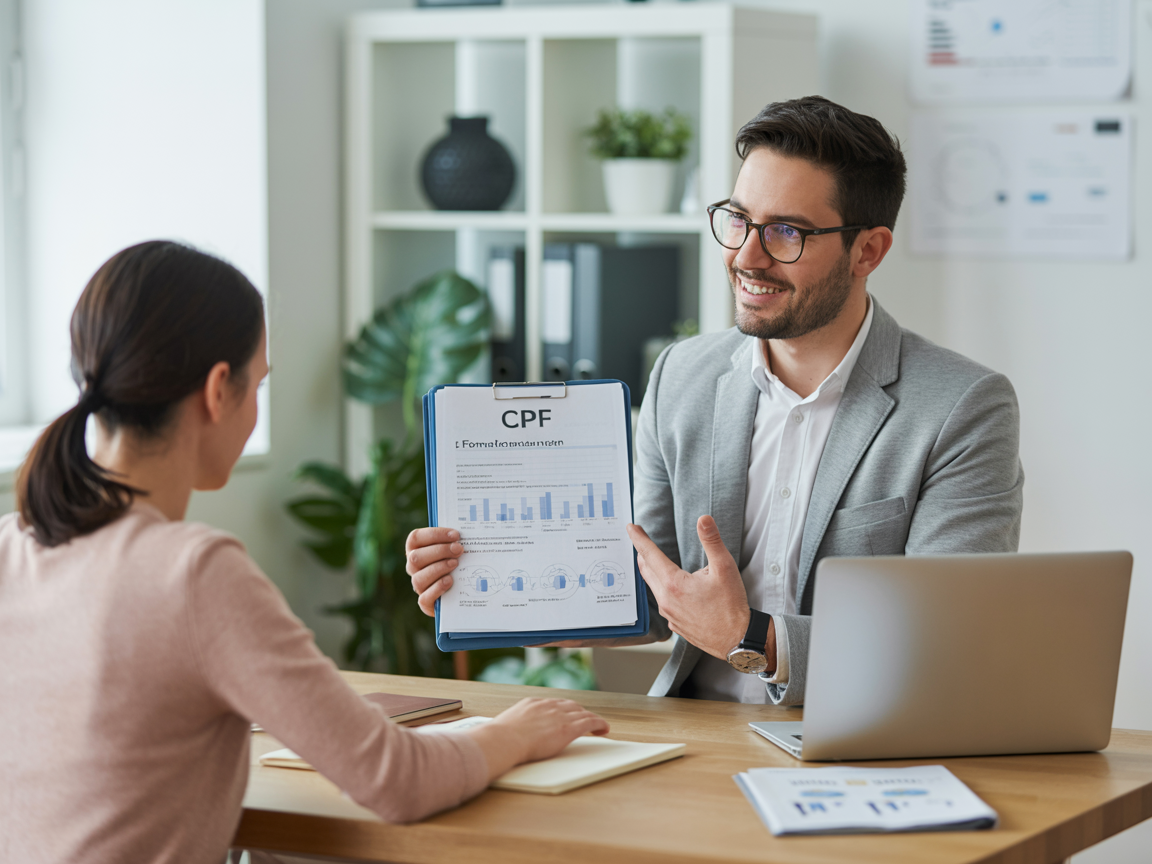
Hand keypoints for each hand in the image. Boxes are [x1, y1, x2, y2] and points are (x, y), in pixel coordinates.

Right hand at [406, 527, 462, 616]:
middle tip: (459, 549)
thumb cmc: (456, 561)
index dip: (434, 534)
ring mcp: (418, 585)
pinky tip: (450, 581)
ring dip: (439, 569)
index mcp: (415, 549)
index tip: (455, 534)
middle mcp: (413, 567)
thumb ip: (454, 540)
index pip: (416, 538)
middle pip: (416, 557)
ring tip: (456, 564)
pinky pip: (425, 597)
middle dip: (440, 551)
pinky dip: (437, 588)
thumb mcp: (454, 549)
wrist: (460, 591)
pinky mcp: (425, 602)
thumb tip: (468, 530)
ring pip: (419, 578)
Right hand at [467, 698, 608, 780]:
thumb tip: (504, 735)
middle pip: (570, 705)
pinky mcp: (568, 728)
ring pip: (582, 712)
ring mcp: (559, 715)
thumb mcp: (505, 726)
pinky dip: (599, 724)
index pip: (553, 703)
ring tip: (597, 725)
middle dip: (578, 712)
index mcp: (532, 703)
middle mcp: (548, 706)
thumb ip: (512, 727)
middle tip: (583, 719)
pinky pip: (590, 722)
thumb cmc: (499, 739)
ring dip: (590, 718)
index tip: (565, 714)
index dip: (562, 709)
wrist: (504, 740)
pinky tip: (604, 729)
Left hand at [626, 516, 752, 661]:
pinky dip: (663, 591)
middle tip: (639, 539)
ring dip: (652, 572)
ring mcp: (669, 615)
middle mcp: (666, 600)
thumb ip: (712, 541)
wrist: (737, 640)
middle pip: (647, 571)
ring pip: (654, 588)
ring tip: (652, 560)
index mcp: (674, 584)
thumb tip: (703, 519)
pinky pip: (664, 603)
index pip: (650, 554)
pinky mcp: (675, 625)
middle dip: (642, 553)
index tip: (631, 527)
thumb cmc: (732, 606)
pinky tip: (671, 589)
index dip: (639, 539)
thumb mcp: (724, 568)